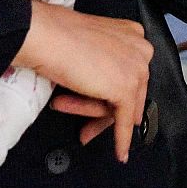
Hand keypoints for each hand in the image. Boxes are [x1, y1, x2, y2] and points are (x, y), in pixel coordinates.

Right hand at [14, 1, 151, 162]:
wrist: (45, 35)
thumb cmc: (56, 37)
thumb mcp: (89, 49)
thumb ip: (104, 66)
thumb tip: (108, 96)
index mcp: (133, 34)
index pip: (129, 73)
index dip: (112, 94)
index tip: (101, 107)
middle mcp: (141, 49)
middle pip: (129, 92)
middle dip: (105, 113)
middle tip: (88, 129)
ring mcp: (136, 68)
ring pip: (122, 107)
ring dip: (95, 119)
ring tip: (78, 128)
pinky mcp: (126, 89)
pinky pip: (125, 121)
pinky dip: (122, 140)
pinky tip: (121, 153)